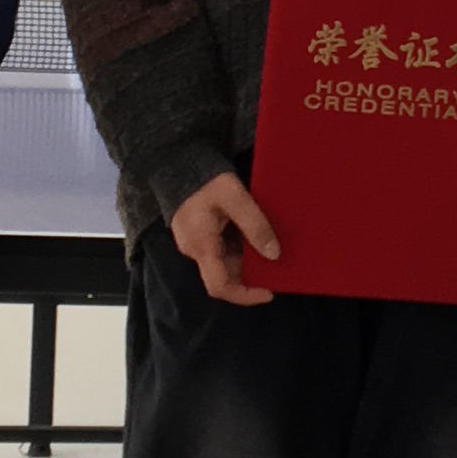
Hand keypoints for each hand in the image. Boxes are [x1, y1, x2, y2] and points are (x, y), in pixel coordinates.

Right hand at [169, 171, 281, 306]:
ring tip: (270, 247)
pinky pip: (222, 251)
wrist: (179, 161)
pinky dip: (241, 249)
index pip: (220, 286)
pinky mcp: (200, 236)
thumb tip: (274, 254)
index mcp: (201, 246)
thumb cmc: (205, 178)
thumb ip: (255, 225)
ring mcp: (196, 244)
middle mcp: (195, 250)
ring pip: (225, 263)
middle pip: (225, 276)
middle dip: (251, 275)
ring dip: (248, 260)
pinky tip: (255, 236)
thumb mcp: (235, 197)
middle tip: (277, 265)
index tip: (269, 292)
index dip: (246, 295)